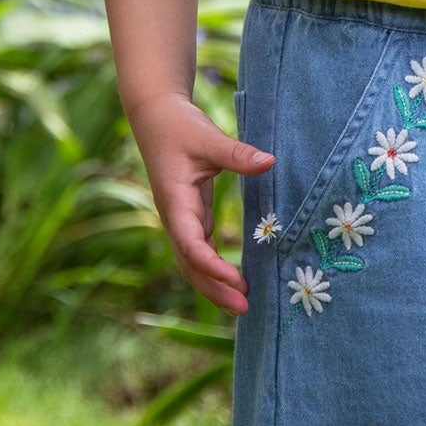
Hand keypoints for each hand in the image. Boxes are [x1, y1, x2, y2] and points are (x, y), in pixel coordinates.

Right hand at [128, 93, 273, 315]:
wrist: (157, 118)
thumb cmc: (180, 126)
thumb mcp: (208, 137)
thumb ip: (237, 153)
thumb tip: (269, 162)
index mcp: (175, 203)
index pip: (190, 244)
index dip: (211, 265)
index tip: (235, 278)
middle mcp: (175, 218)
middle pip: (191, 264)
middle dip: (215, 288)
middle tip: (244, 307)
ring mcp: (181, 219)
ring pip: (194, 262)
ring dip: (215, 285)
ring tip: (243, 304)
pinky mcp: (191, 215)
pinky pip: (201, 250)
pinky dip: (215, 268)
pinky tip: (234, 281)